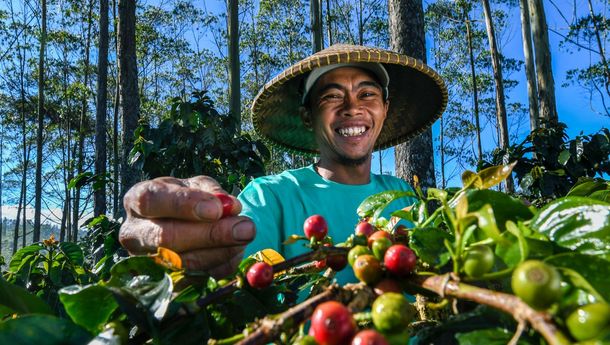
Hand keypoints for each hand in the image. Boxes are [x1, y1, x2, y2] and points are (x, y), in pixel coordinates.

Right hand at [119, 176, 254, 277]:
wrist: (183, 223)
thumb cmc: (189, 199)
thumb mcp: (197, 185)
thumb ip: (212, 192)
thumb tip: (230, 208)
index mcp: (137, 199)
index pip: (152, 201)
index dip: (184, 205)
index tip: (216, 209)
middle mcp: (134, 233)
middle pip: (166, 238)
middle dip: (210, 234)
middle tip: (245, 228)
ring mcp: (146, 261)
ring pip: (182, 263)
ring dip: (221, 252)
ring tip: (246, 236)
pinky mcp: (164, 282)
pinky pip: (195, 279)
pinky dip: (220, 265)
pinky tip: (235, 251)